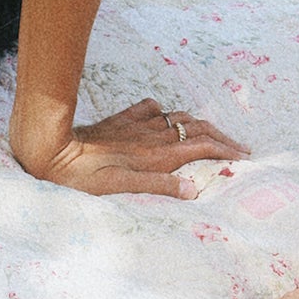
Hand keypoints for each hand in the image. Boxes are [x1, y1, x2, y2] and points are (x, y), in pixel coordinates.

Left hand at [11, 97, 246, 197]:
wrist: (54, 149)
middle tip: (239, 147)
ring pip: (179, 117)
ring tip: (213, 133)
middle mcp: (153, 136)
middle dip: (221, 136)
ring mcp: (139, 124)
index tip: (244, 157)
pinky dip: (168, 112)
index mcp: (157, 154)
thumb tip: (193, 189)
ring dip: (200, 125)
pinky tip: (167, 116)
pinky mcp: (123, 119)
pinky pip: (153, 109)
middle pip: (197, 129)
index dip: (226, 150)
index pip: (203, 146)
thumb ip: (159, 186)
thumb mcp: (123, 187)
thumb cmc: (86, 176)